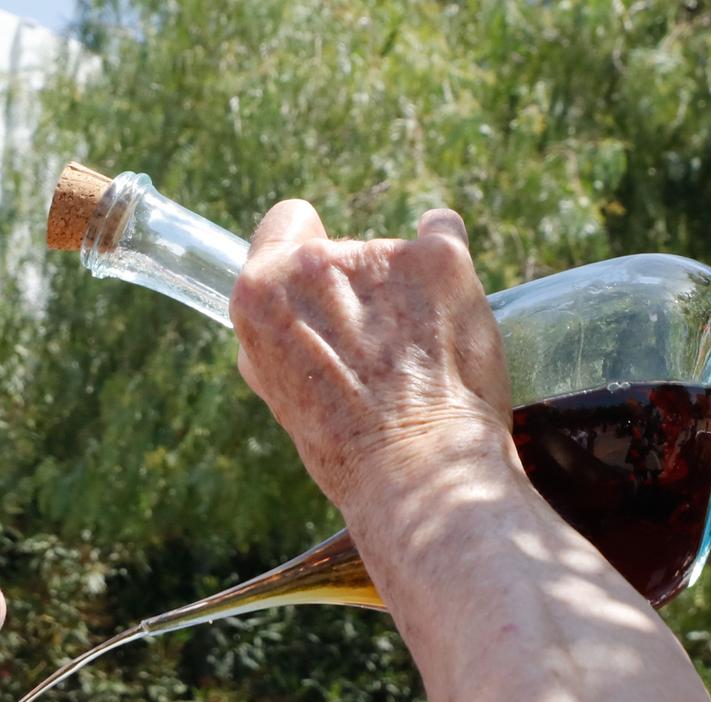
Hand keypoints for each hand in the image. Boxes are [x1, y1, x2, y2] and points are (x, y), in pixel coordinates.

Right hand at [229, 201, 512, 511]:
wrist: (421, 469)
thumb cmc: (346, 449)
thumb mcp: (279, 395)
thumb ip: (275, 338)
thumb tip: (284, 312)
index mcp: (261, 292)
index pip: (283, 223)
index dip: (302, 252)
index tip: (320, 286)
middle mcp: (316, 262)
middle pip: (339, 247)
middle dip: (354, 287)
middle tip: (372, 349)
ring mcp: (379, 255)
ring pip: (391, 255)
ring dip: (401, 291)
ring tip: (415, 356)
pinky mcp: (440, 258)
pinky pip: (443, 233)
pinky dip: (447, 270)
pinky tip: (449, 315)